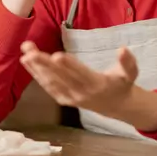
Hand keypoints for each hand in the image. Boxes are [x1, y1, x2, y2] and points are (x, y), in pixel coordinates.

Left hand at [20, 41, 137, 111]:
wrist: (115, 106)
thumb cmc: (121, 84)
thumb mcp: (130, 74)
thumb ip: (128, 63)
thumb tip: (123, 49)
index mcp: (97, 84)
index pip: (81, 74)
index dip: (69, 65)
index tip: (57, 56)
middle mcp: (81, 93)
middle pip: (61, 77)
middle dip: (44, 64)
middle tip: (30, 51)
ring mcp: (70, 97)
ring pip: (51, 82)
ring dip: (36, 67)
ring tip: (26, 52)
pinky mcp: (63, 99)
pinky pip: (48, 87)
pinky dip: (37, 74)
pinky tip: (27, 62)